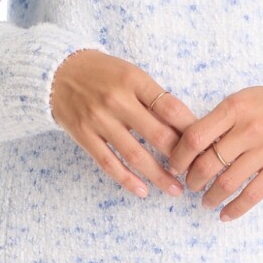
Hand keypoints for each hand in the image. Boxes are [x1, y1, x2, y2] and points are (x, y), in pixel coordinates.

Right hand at [50, 50, 195, 199]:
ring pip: (135, 154)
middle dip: (181, 158)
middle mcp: (117, 100)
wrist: (57, 71)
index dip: (191, 130)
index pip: (171, 108)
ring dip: (158, 176)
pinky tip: (142, 191)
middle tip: (196, 173)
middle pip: (158, 134)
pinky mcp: (83, 135)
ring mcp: (99, 119)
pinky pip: (108, 163)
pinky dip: (127, 180)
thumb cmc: (102, 73)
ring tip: (175, 190)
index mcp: (134, 80)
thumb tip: (187, 126)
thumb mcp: (130, 73)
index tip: (205, 145)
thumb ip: (154, 97)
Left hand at [167, 76, 262, 221]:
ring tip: (205, 201)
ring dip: (210, 197)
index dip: (179, 156)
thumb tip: (189, 146)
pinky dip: (235, 209)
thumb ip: (219, 120)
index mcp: (234, 108)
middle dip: (192, 180)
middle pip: (207, 163)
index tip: (175, 166)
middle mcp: (249, 128)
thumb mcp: (243, 99)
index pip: (195, 137)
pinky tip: (225, 215)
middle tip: (190, 185)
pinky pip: (253, 194)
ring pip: (227, 183)